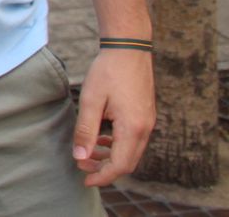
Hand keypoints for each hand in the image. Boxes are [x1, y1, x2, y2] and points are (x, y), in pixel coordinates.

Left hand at [71, 49, 154, 186]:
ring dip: (110, 157)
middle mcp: (145, 128)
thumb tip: (80, 158)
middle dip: (105, 169)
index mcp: (133, 128)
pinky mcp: (145, 115)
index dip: (103, 177)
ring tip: (88, 154)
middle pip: (128, 162)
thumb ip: (85, 131)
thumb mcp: (90, 100)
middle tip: (82, 167)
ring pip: (131, 151)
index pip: (121, 165)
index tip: (85, 180)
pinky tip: (101, 140)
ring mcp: (148, 122)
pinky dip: (117, 145)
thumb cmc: (108, 71)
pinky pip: (133, 139)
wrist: (129, 48)